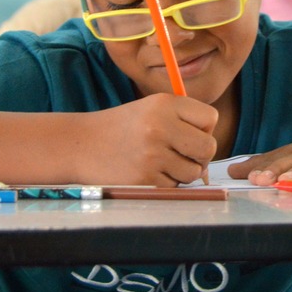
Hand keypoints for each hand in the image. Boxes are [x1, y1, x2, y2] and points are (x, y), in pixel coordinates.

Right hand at [86, 94, 216, 185]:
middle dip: (200, 155)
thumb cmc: (122, 128)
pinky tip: (146, 172)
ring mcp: (152, 155)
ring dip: (182, 172)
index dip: (204, 129)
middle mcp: (160, 126)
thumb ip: (184, 125)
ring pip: (193, 172)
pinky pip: (174, 187)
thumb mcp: (151, 110)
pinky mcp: (145, 179)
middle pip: (209, 148)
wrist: (81, 144)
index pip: (210, 118)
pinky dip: (165, 184)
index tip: (188, 133)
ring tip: (159, 162)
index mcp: (164, 104)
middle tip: (182, 154)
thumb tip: (208, 165)